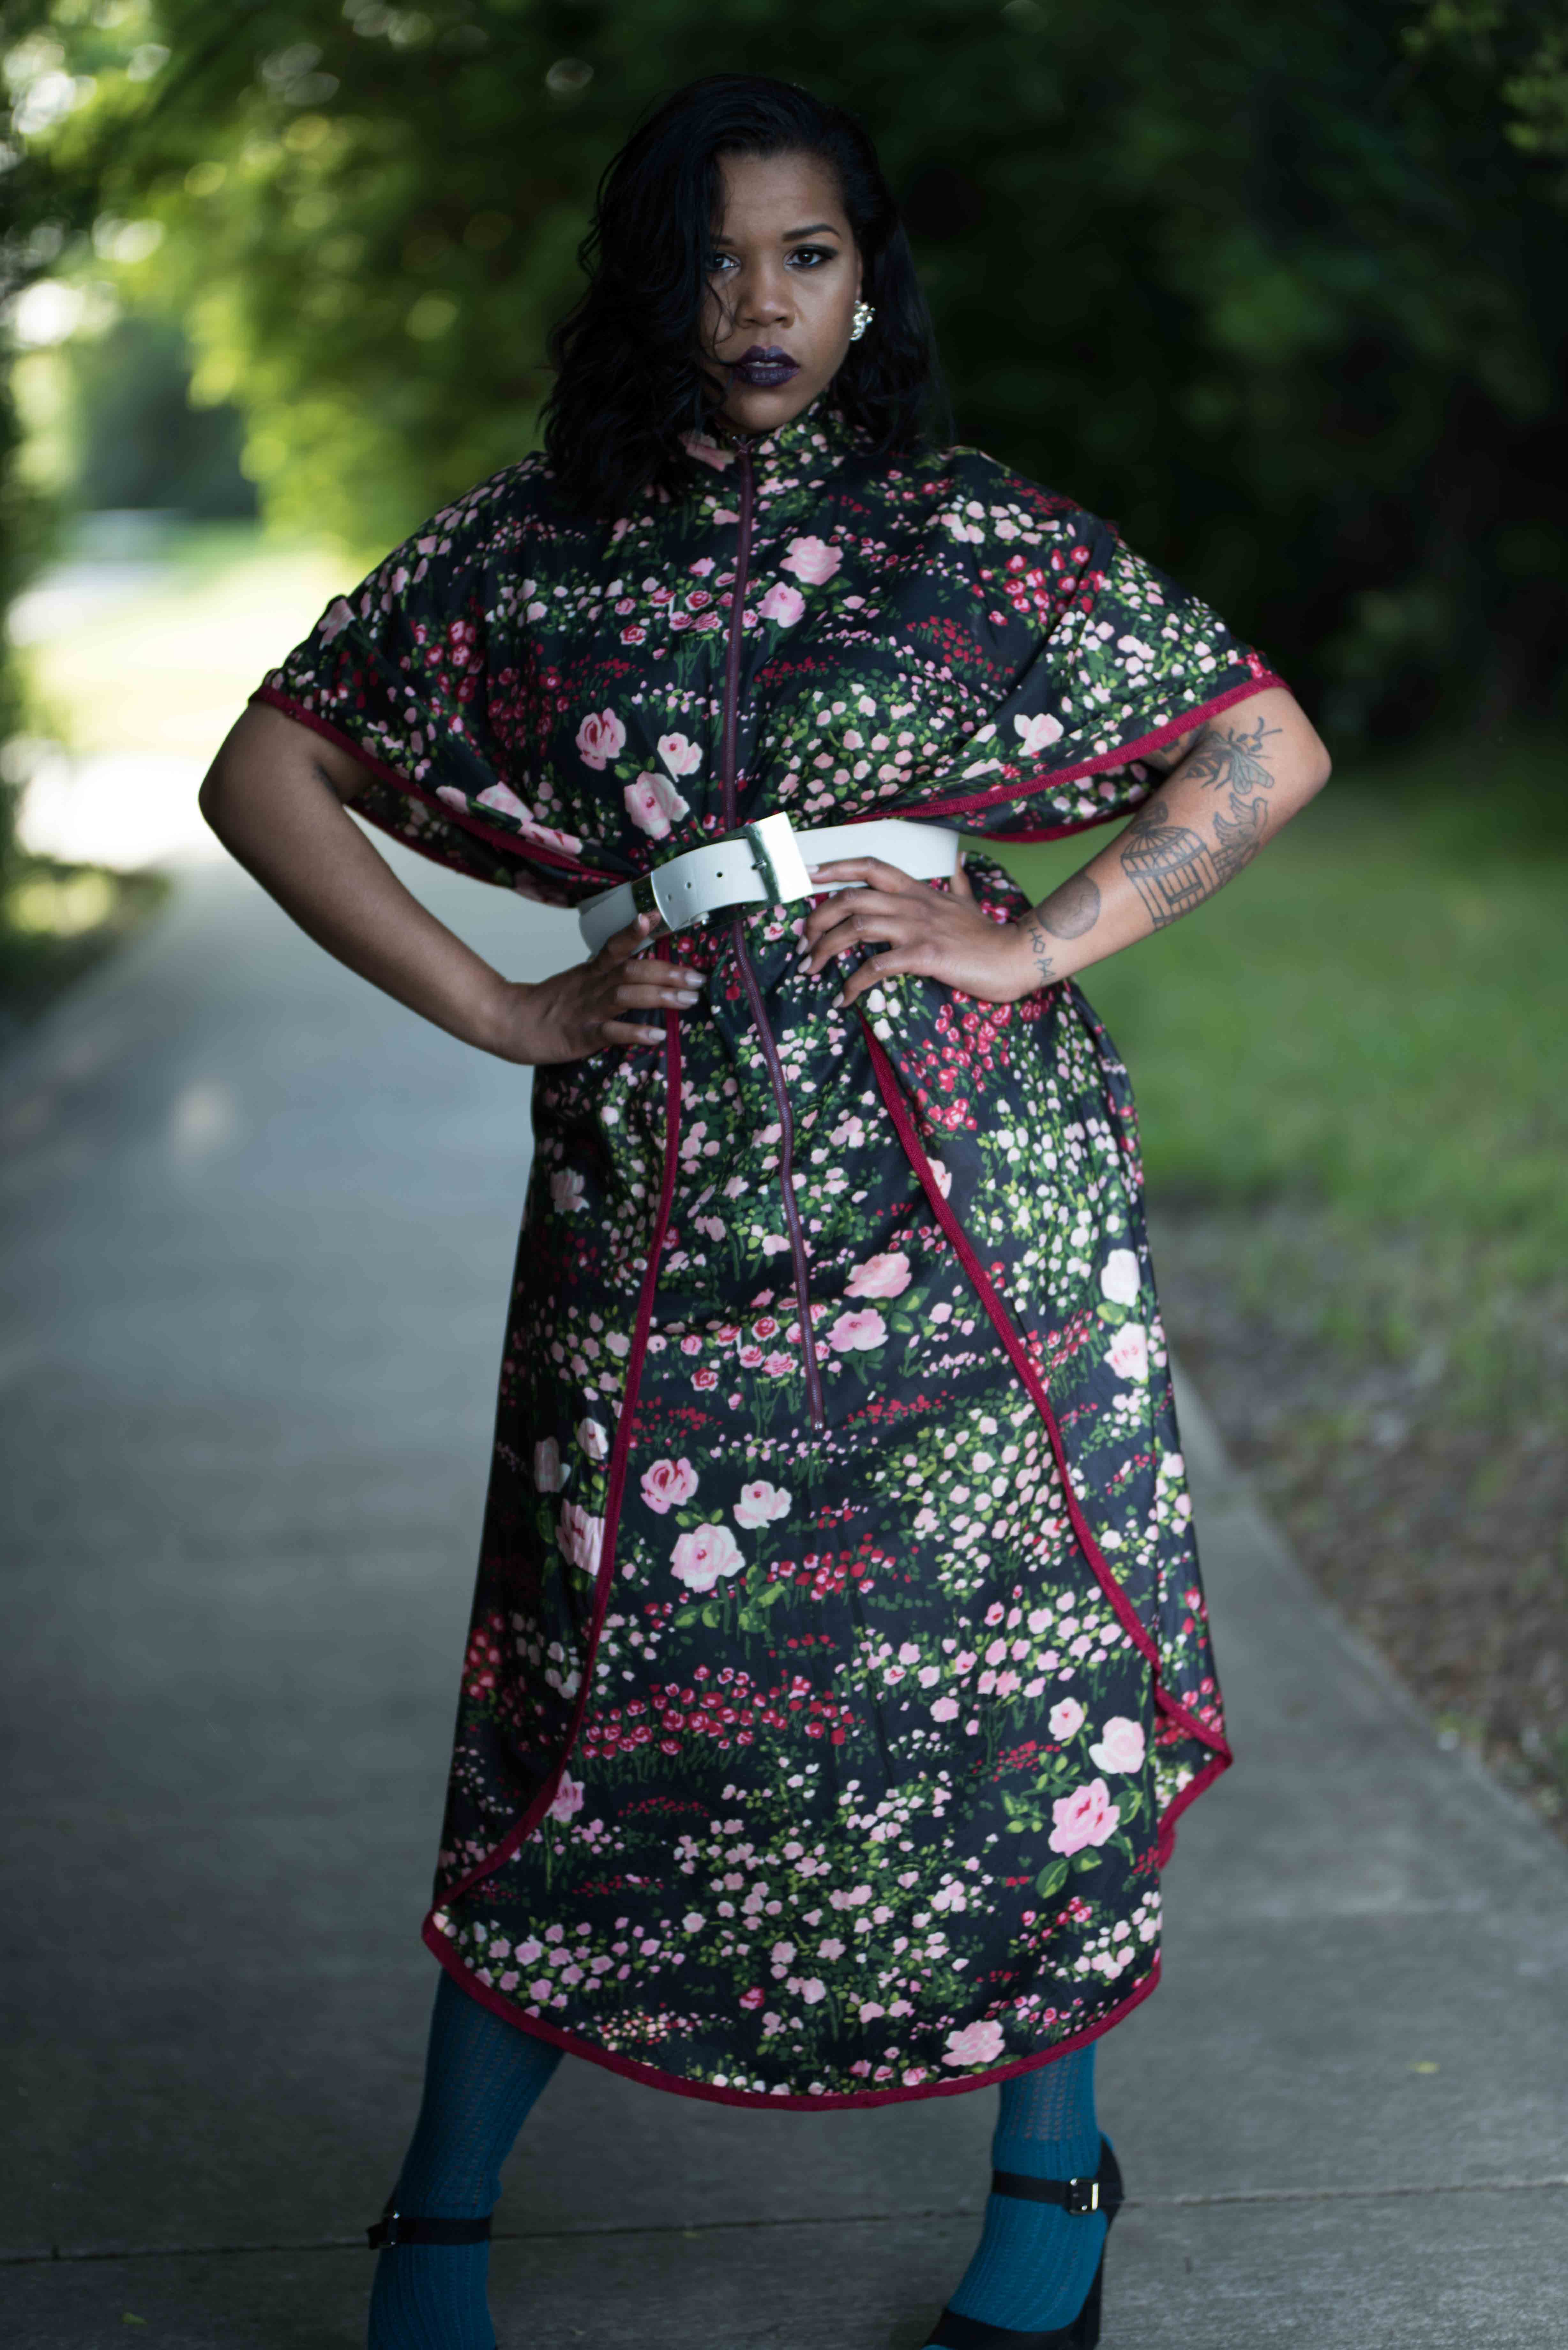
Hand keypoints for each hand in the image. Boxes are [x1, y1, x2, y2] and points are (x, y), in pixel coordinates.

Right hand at [492, 911, 705, 1062]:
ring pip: (626, 996)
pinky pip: (611, 1033)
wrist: (510, 1023)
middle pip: (632, 970)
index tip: (656, 916)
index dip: (635, 931)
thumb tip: (645, 971)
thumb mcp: (579, 981)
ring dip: (659, 996)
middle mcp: (592, 986)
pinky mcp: (581, 1036)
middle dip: (667, 972)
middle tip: (697, 977)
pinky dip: (635, 1033)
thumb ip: (609, 975)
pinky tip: (657, 1035)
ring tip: (688, 1001)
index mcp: (592, 971)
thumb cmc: (550, 1005)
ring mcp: (587, 1010)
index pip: (615, 945)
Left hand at [799, 855, 1037, 1011]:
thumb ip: (958, 882)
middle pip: (850, 898)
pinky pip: (877, 966)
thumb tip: (958, 863)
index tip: (807, 874)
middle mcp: (913, 904)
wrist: (1017, 956)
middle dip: (816, 918)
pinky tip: (844, 998)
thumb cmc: (988, 935)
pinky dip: (852, 983)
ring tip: (809, 969)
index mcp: (918, 890)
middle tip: (801, 942)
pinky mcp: (925, 955)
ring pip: (856, 927)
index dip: (836, 867)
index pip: (870, 866)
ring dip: (824, 949)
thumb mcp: (970, 901)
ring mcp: (918, 928)